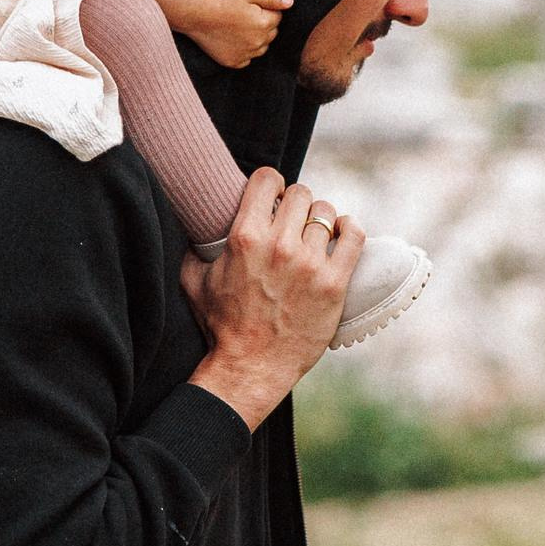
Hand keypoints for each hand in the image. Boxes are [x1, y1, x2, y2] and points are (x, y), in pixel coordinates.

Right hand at [182, 169, 363, 428]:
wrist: (252, 366)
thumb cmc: (222, 326)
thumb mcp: (194, 281)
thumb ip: (193, 249)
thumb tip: (191, 224)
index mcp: (245, 238)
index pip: (267, 179)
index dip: (271, 182)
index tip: (273, 194)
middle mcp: (279, 245)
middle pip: (300, 193)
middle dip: (295, 202)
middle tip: (292, 218)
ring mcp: (309, 264)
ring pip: (326, 212)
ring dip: (321, 218)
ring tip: (315, 233)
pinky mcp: (334, 282)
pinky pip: (354, 236)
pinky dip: (349, 229)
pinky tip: (341, 234)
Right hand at [185, 0, 290, 69]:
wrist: (196, 12)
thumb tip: (291, 2)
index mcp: (265, 24)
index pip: (277, 17)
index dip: (265, 9)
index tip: (251, 5)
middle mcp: (258, 42)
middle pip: (271, 33)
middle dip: (263, 24)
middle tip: (243, 14)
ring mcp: (246, 54)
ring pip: (261, 47)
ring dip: (256, 39)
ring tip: (238, 26)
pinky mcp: (233, 62)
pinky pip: (247, 59)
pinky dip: (244, 51)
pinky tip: (233, 39)